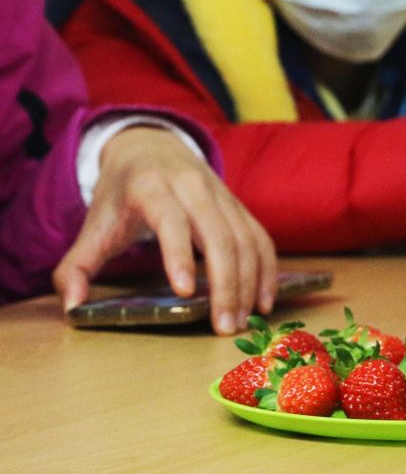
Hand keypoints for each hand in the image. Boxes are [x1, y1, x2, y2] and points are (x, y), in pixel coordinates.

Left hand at [52, 127, 277, 334]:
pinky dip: (266, 272)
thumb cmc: (122, 194)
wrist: (152, 147)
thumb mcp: (94, 225)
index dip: (178, 254)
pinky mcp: (241, 208)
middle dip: (226, 285)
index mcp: (151, 187)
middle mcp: (193, 187)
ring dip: (249, 285)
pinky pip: (262, 240)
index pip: (170, 221)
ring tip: (241, 321)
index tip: (184, 292)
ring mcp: (223, 196)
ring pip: (245, 241)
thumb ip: (77, 267)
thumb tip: (71, 308)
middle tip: (224, 326)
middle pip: (218, 236)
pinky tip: (263, 302)